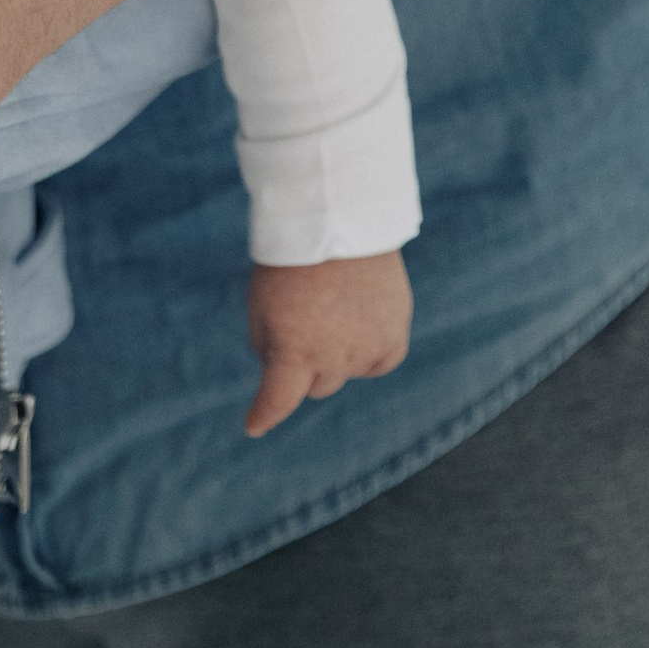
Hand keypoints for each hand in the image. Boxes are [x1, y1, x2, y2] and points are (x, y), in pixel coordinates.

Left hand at [242, 249, 413, 437]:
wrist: (340, 221)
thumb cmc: (292, 262)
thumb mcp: (262, 304)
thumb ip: (270, 347)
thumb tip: (286, 377)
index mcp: (294, 351)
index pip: (278, 400)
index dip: (264, 414)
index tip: (254, 426)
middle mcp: (334, 358)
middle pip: (315, 386)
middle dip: (305, 366)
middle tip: (303, 324)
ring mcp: (367, 350)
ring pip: (346, 374)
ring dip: (336, 355)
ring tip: (332, 307)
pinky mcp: (394, 338)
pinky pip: (378, 363)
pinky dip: (367, 352)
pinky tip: (360, 321)